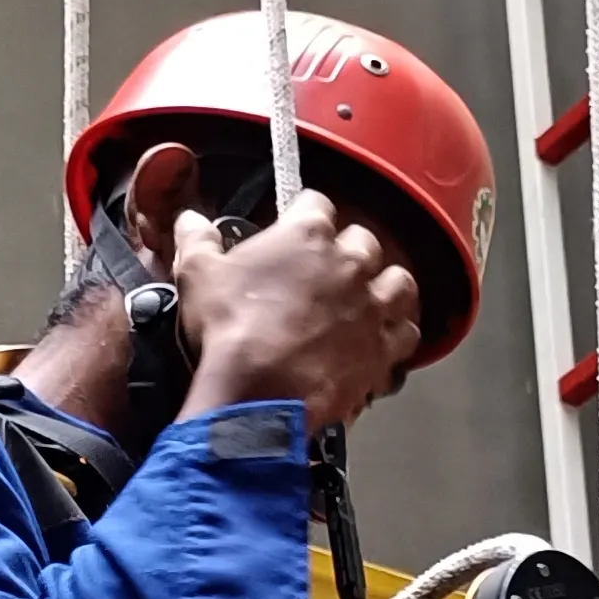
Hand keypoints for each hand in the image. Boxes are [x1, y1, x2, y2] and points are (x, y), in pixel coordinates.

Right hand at [175, 189, 421, 431]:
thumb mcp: (197, 274)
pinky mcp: (382, 349)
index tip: (298, 227)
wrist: (257, 395)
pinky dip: (399, 335)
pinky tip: (384, 340)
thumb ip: (196, 239)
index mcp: (306, 235)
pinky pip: (408, 334)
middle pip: (365, 240)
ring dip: (387, 287)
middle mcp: (348, 264)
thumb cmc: (230, 331)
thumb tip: (189, 220)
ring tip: (372, 298)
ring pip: (400, 282)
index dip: (306, 214)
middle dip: (350, 252)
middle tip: (332, 270)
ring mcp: (371, 307)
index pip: (316, 204)